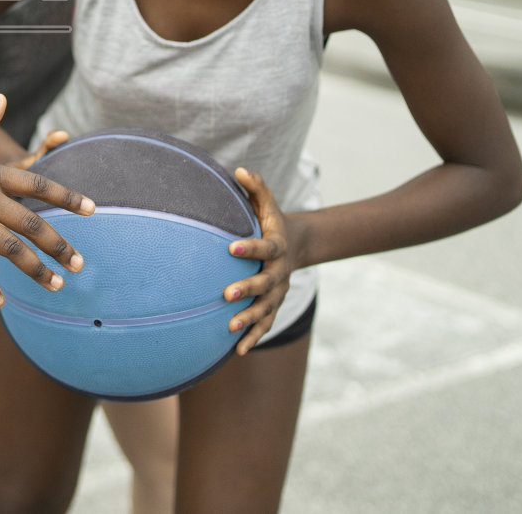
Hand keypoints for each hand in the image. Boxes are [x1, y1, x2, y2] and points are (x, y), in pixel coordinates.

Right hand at [0, 96, 94, 307]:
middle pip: (32, 225)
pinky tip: (2, 303)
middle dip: (60, 246)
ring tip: (57, 286)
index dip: (67, 198)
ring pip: (10, 252)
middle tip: (80, 264)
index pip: (38, 186)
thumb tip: (3, 99)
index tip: (92, 210)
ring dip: (37, 271)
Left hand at [225, 167, 291, 354]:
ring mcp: (278, 292)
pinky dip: (253, 337)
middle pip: (265, 283)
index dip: (249, 248)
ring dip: (249, 319)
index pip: (264, 247)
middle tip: (226, 294)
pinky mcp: (273, 306)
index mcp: (277, 246)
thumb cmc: (271, 222)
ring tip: (229, 327)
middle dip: (247, 289)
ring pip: (265, 308)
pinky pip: (265, 324)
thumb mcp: (266, 204)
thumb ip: (255, 188)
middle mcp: (279, 272)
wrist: (295, 246)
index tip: (230, 248)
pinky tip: (237, 351)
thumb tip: (238, 169)